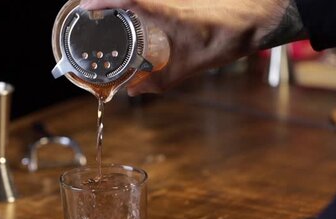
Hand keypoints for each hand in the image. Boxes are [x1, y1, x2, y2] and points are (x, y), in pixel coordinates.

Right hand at [80, 0, 298, 94]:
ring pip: (139, 0)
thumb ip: (157, 82)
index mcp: (164, 13)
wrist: (252, 23)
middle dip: (105, 3)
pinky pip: (150, 3)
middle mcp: (165, 1)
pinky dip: (136, 9)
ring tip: (106, 20)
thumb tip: (132, 91)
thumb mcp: (187, 68)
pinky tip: (136, 24)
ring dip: (121, 6)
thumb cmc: (224, 39)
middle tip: (89, 15)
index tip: (83, 8)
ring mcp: (171, 0)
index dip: (101, 1)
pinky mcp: (178, 3)